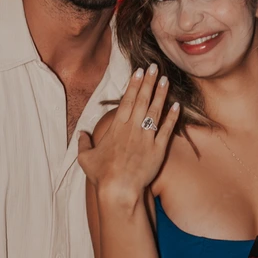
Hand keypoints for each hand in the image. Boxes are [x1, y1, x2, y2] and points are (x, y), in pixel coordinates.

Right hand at [76, 65, 179, 205]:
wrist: (119, 190)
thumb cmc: (102, 175)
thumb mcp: (86, 158)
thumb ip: (83, 144)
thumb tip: (81, 134)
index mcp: (117, 127)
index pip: (127, 100)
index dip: (134, 84)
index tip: (139, 71)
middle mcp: (133, 128)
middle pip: (142, 100)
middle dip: (149, 82)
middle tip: (155, 67)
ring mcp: (147, 138)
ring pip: (155, 111)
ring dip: (161, 94)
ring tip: (166, 80)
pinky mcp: (158, 150)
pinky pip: (167, 130)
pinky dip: (172, 117)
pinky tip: (177, 105)